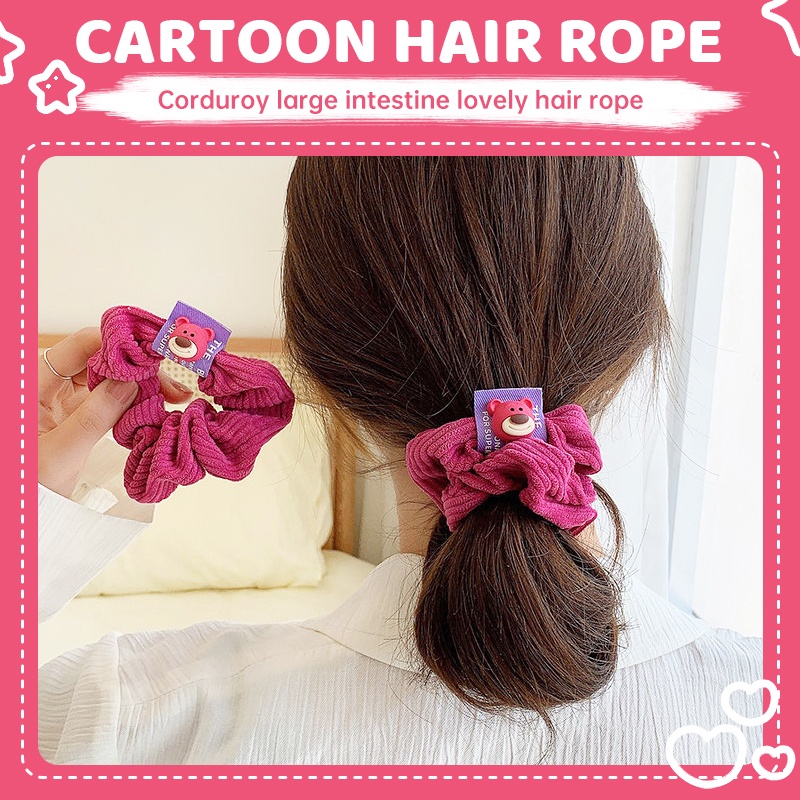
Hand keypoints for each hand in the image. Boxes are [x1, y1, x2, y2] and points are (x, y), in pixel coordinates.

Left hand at [38, 328, 192, 497]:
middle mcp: (51, 383)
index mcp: (35, 381)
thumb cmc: (26, 484)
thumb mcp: (60, 452)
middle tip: (173, 383)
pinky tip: (156, 408)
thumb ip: (94, 416)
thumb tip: (129, 384)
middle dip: (139, 367)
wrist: (20, 513)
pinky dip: (134, 403)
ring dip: (141, 385)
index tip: (153, 354)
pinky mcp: (77, 415)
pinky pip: (110, 399)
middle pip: (101, 358)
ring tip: (173, 396)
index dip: (119, 343)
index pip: (82, 345)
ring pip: (110, 378)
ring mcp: (64, 399)